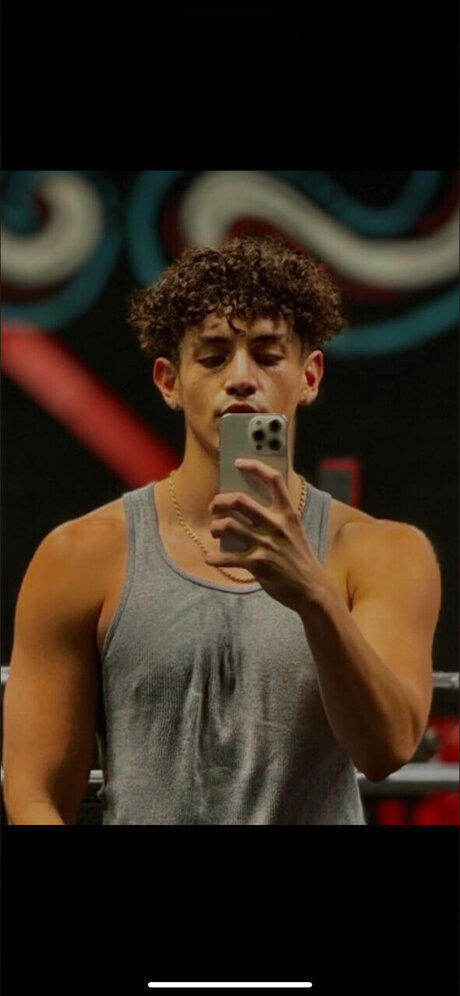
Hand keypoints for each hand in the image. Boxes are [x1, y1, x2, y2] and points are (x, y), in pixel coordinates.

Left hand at [205, 458, 330, 612]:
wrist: (312, 589)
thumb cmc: (300, 558)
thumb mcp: (295, 531)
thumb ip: (276, 518)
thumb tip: (245, 507)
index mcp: (288, 513)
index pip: (273, 480)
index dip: (254, 467)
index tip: (238, 463)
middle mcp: (276, 525)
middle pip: (239, 500)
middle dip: (219, 501)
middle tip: (214, 508)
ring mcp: (266, 544)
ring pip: (227, 525)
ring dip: (215, 527)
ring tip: (215, 531)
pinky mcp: (257, 564)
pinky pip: (225, 557)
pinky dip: (213, 558)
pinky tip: (210, 558)